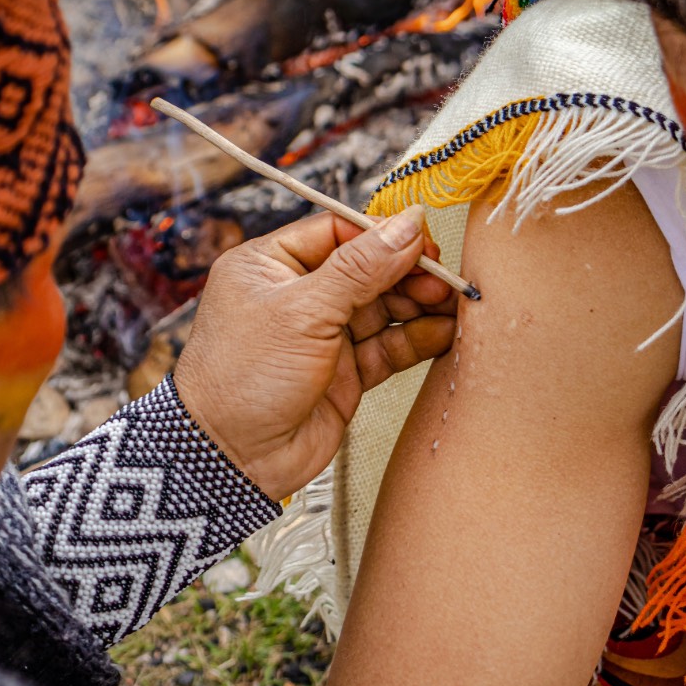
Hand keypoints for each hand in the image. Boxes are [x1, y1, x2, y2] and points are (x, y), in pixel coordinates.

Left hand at [173, 205, 456, 499]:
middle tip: (441, 279)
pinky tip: (442, 333)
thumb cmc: (241, 381)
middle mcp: (298, 296)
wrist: (233, 460)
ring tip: (452, 304)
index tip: (421, 241)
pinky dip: (417, 340)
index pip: (338, 232)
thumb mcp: (303, 311)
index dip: (383, 236)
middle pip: (368, 269)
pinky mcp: (346, 372)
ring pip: (384, 309)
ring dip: (420, 306)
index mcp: (271, 266)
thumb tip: (406, 225)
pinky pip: (389, 347)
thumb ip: (361, 268)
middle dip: (408, 273)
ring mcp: (323, 335)